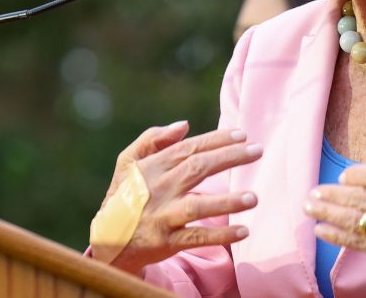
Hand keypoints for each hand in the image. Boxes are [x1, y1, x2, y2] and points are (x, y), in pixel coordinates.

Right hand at [94, 121, 262, 274]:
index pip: (189, 148)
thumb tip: (184, 125)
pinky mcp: (166, 241)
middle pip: (198, 168)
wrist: (108, 239)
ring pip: (198, 205)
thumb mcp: (127, 162)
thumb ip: (152, 139)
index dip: (216, 139)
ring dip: (227, 201)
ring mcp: (162, 215)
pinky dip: (219, 235)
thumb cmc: (123, 196)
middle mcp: (159, 188)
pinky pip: (196, 237)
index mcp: (152, 167)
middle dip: (230, 158)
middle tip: (257, 151)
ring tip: (254, 197)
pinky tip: (243, 231)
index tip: (242, 134)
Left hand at [304, 101, 365, 296]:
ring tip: (309, 208)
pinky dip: (336, 236)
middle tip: (311, 194)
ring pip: (352, 219)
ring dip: (326, 213)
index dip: (352, 178)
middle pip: (355, 197)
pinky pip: (358, 242)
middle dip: (329, 195)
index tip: (342, 179)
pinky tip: (321, 231)